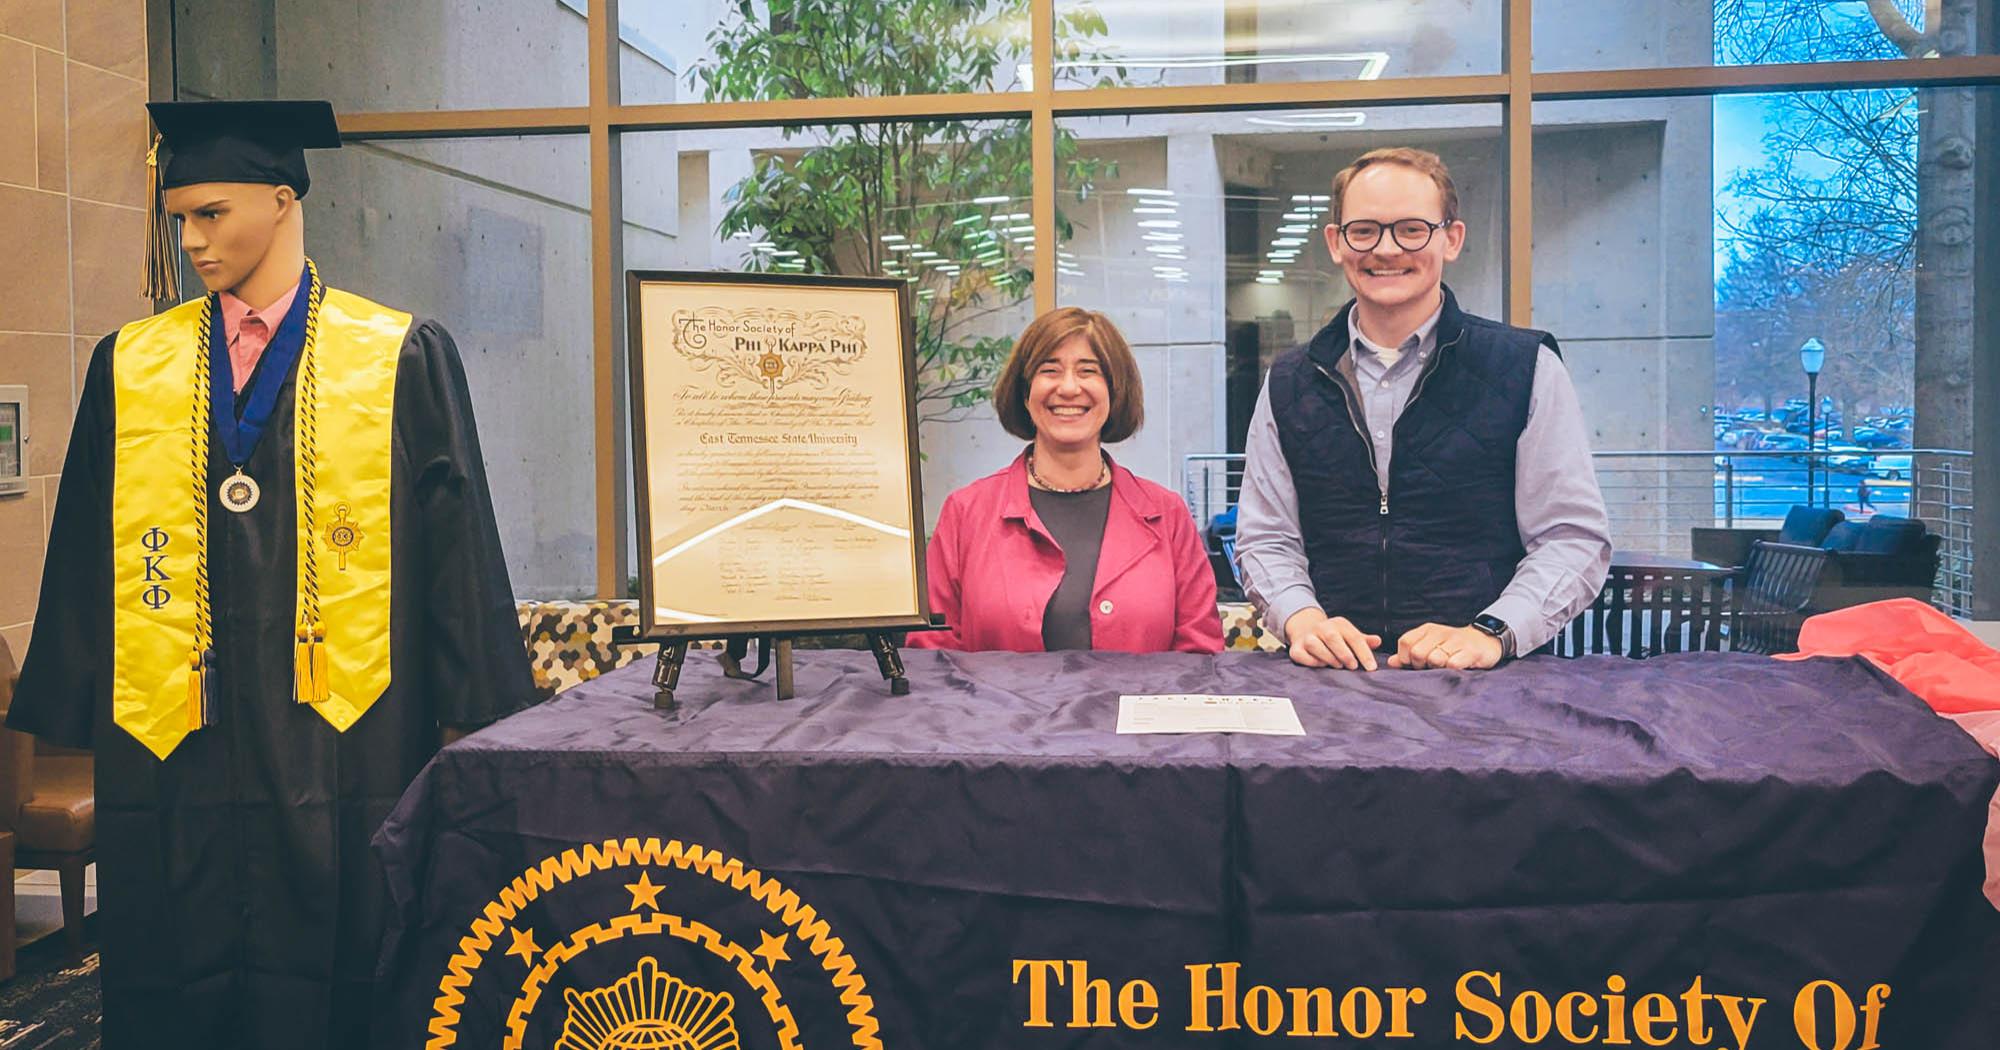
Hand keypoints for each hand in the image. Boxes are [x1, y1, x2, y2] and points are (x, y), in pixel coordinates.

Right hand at [1284, 608, 1382, 670]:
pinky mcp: (1295, 648)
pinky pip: (1302, 655)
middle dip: (1344, 653)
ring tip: (1337, 665)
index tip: (1371, 668)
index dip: (1364, 653)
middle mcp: (1321, 627)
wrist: (1306, 631)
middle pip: (1332, 637)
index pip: (1353, 637)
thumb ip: (1363, 640)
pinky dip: (1312, 661)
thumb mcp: (1350, 636)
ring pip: (1315, 645)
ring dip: (1328, 657)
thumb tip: (1378, 641)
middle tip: (1353, 667)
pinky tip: (1321, 665)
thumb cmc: (1334, 638)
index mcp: (1338, 624)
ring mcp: (1307, 637)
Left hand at [1388, 623, 1503, 669]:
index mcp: (1427, 630)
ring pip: (1434, 659)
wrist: (1485, 641)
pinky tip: (1457, 668)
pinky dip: (1452, 670)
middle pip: (1418, 653)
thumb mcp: (1430, 646)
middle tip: (1431, 668)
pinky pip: (1453, 664)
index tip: (1415, 664)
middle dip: (1421, 665)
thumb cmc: (1453, 647)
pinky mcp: (1471, 651)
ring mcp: (1456, 640)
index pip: (1405, 642)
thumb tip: (1391, 663)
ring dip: (1437, 669)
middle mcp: (1440, 632)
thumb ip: (1410, 654)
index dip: (1406, 658)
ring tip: (1444, 667)